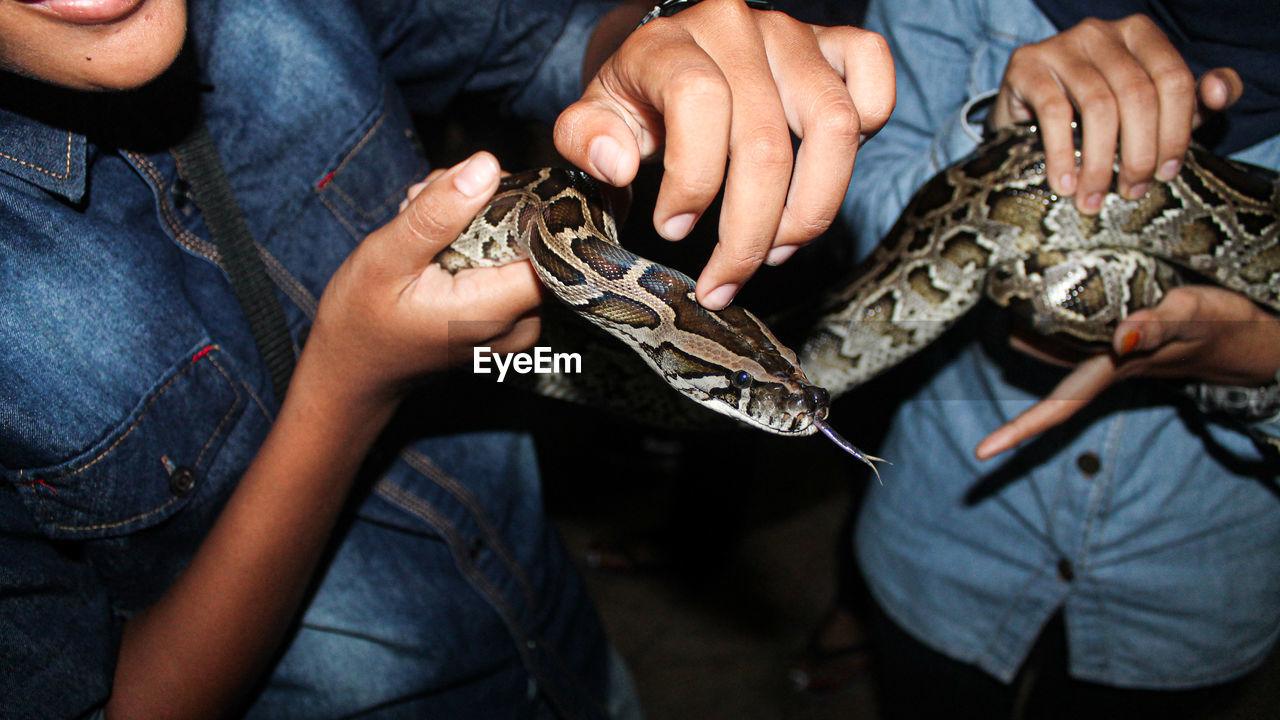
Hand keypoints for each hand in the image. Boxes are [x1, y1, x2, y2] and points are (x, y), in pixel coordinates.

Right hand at [302, 152, 542, 409]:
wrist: (353, 371)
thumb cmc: (360, 320)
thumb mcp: (386, 257)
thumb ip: (437, 214)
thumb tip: (486, 165)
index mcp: (495, 311)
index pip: (547, 243)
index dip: (519, 203)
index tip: (472, 189)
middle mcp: (519, 324)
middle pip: (532, 242)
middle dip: (486, 208)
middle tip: (426, 201)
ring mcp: (517, 326)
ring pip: (518, 250)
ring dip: (476, 224)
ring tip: (422, 225)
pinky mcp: (509, 322)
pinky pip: (508, 269)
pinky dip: (478, 248)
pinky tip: (437, 245)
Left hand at [555, 0, 894, 309]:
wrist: (675, 52)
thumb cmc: (640, 98)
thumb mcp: (595, 116)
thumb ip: (585, 138)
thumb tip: (616, 165)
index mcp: (671, 42)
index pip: (699, 101)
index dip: (691, 180)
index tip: (672, 229)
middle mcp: (740, 29)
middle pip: (768, 144)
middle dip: (748, 233)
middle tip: (726, 279)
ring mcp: (796, 36)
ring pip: (835, 127)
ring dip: (809, 210)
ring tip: (775, 251)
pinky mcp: (838, 45)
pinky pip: (875, 83)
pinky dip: (868, 136)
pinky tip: (820, 180)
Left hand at [976, 286, 1279, 458]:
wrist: (1248, 334)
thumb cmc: (1221, 325)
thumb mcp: (1194, 318)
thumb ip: (1158, 327)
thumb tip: (1120, 338)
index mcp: (1112, 370)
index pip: (1056, 408)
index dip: (1019, 431)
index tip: (982, 454)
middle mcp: (1103, 365)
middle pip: (1044, 377)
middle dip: (1010, 358)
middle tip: (977, 325)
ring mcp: (1111, 351)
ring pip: (1055, 351)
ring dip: (1026, 336)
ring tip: (995, 308)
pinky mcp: (1122, 332)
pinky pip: (1076, 330)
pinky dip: (1052, 317)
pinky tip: (1036, 298)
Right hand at [989, 14, 1242, 212]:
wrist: (1024, 115)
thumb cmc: (1094, 116)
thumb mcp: (1149, 107)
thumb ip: (1194, 102)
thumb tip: (1219, 94)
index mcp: (1140, 34)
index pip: (1174, 80)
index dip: (1176, 132)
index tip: (1167, 174)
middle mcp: (1101, 31)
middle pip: (1137, 94)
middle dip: (1138, 153)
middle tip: (1131, 192)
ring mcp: (1062, 45)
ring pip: (1099, 106)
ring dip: (1100, 161)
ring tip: (1094, 197)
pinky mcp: (1027, 65)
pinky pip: (1054, 112)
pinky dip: (1062, 154)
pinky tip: (1065, 184)